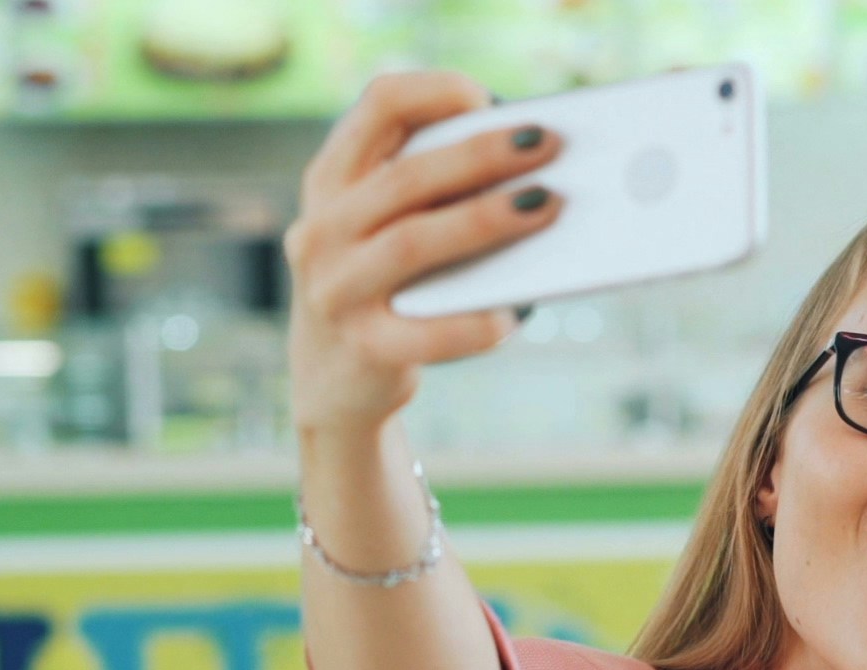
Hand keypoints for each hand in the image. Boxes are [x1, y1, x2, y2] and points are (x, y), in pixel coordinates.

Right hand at [284, 73, 566, 442]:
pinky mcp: (364, 348)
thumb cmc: (379, 284)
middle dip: (481, 154)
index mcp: (329, 180)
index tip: (486, 99)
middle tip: (545, 145)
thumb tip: (524, 159)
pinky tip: (513, 312)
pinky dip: (475, 322)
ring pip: (413, 242)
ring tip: (544, 206)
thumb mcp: (375, 223)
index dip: (435, 91)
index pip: (378, 106)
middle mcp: (322, 229)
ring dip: (484, 220)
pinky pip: (428, 333)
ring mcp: (336, 290)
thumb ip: (423, 186)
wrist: (330, 381)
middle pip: (407, 177)